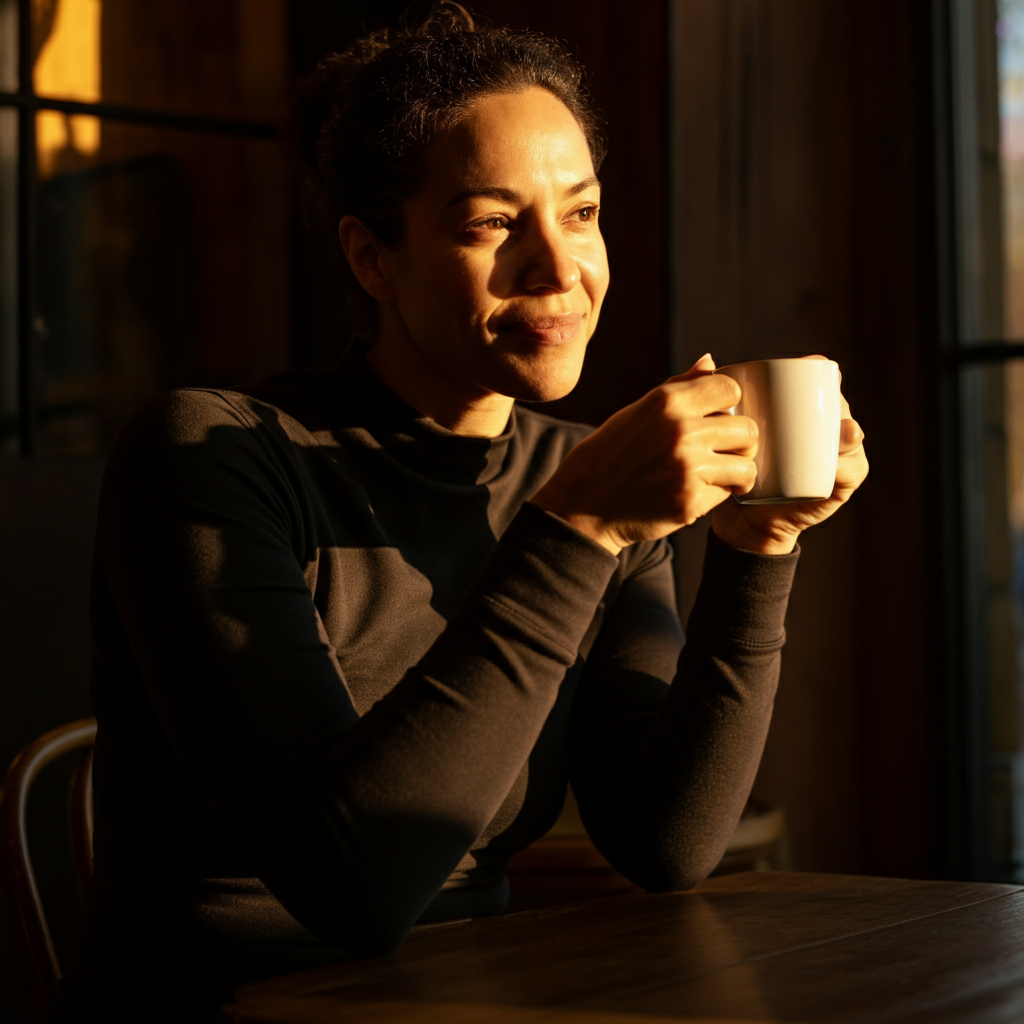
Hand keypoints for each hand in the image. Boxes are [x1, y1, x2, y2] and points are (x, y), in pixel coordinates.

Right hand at [530, 354, 757, 554]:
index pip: (730, 389)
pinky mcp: (690, 502)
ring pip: (746, 467)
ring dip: (736, 473)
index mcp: (667, 402)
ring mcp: (688, 469)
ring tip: (719, 476)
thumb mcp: (637, 412)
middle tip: (726, 452)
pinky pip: (725, 495)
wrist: (583, 504)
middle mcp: (681, 431)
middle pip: (747, 430)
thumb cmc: (609, 454)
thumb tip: (711, 360)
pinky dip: (715, 496)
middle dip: (741, 442)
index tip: (721, 417)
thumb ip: (679, 387)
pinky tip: (693, 493)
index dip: (730, 404)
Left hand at [711, 358, 867, 554]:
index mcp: (802, 412)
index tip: (808, 364)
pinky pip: (851, 472)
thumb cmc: (732, 467)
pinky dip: (848, 466)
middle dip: (834, 399)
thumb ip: (717, 398)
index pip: (818, 384)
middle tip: (822, 398)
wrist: (741, 519)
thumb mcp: (726, 431)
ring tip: (841, 430)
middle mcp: (824, 431)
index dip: (819, 371)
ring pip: (849, 437)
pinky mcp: (837, 486)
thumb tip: (708, 358)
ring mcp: (835, 458)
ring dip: (848, 430)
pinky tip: (840, 462)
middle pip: (836, 406)